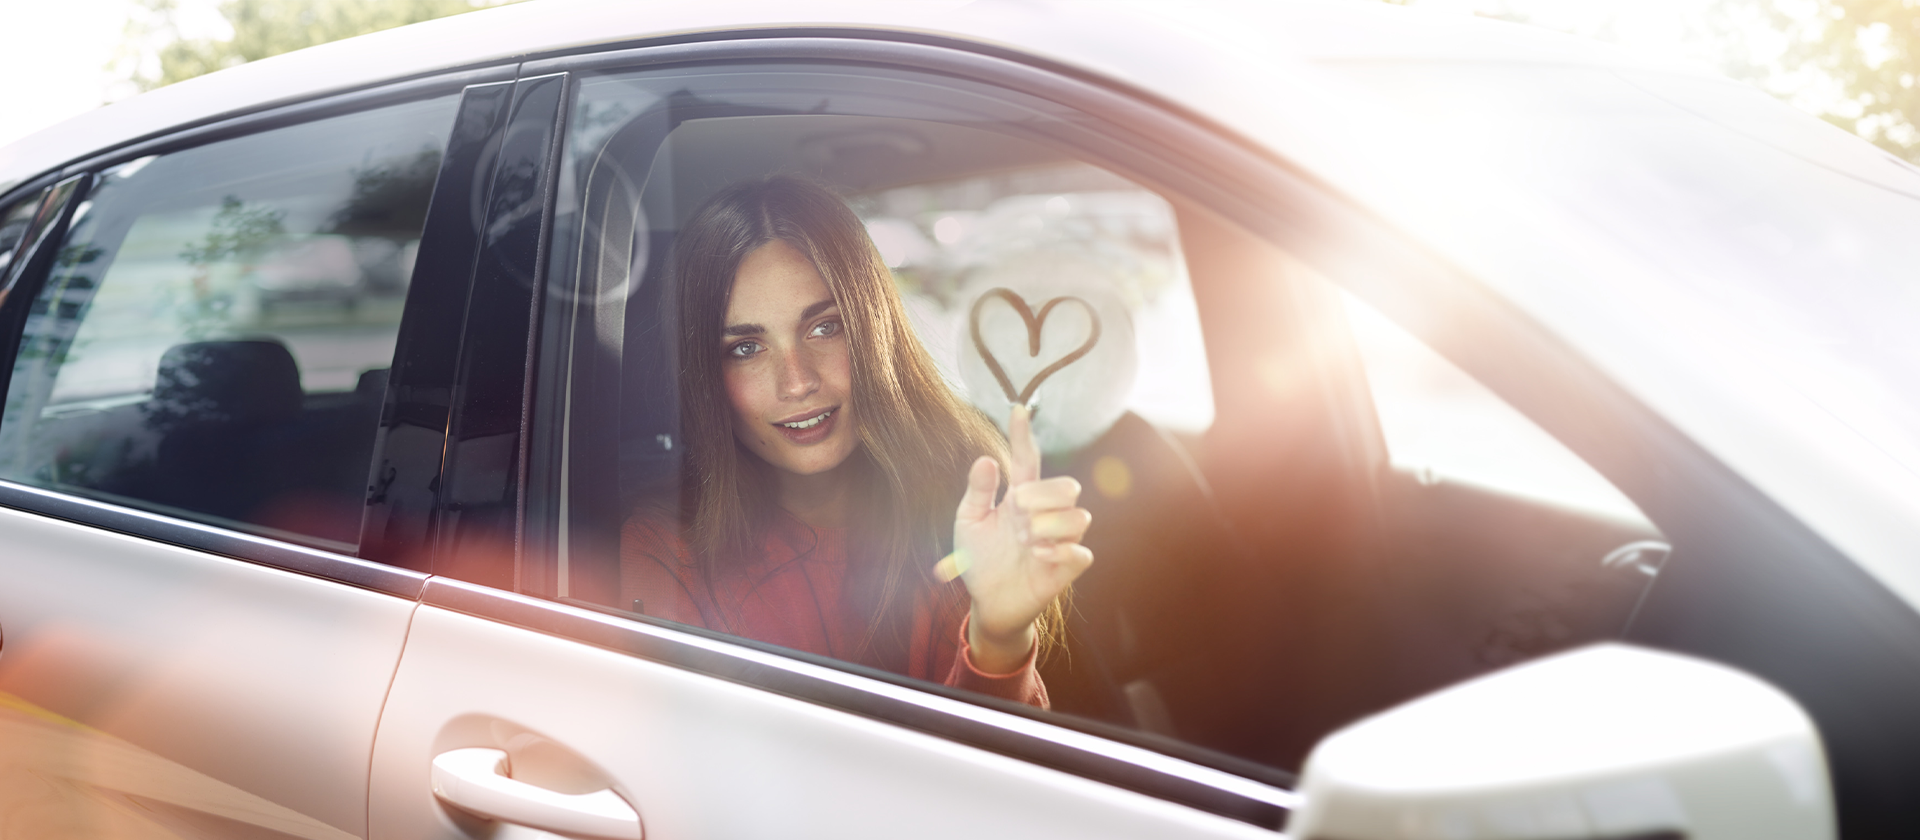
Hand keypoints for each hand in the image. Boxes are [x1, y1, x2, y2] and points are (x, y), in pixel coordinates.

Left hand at [943, 405, 1093, 672]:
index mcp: (1020, 497)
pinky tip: (1037, 557)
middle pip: (1068, 486)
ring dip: (1047, 526)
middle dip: (1043, 495)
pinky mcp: (1068, 567)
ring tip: (1024, 542)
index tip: (1018, 410)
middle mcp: (1045, 514)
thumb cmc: (980, 560)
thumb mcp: (969, 523)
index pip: (1028, 459)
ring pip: (1078, 517)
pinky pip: (1081, 552)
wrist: (988, 603)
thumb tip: (986, 458)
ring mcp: (1060, 540)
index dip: (1024, 435)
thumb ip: (977, 492)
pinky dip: (1059, 551)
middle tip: (1017, 512)